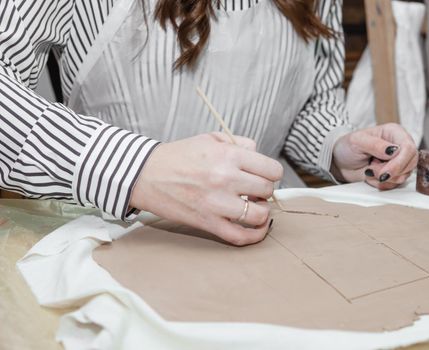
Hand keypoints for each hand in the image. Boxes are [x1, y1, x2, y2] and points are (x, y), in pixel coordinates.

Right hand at [130, 132, 282, 245]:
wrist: (146, 174)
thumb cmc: (177, 156)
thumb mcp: (210, 138)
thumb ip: (239, 143)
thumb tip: (258, 154)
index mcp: (229, 155)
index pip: (272, 169)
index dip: (272, 173)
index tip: (265, 176)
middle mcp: (226, 178)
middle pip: (267, 191)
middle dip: (264, 191)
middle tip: (255, 191)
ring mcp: (217, 203)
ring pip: (259, 215)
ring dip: (261, 212)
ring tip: (253, 207)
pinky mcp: (207, 223)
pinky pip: (240, 237)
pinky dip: (255, 236)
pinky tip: (258, 229)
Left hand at [331, 123, 417, 189]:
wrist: (340, 161)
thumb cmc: (347, 146)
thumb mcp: (357, 141)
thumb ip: (375, 145)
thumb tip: (393, 150)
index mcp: (394, 133)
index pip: (408, 148)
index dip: (399, 163)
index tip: (385, 172)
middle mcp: (400, 147)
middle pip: (410, 164)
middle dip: (389, 172)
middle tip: (371, 170)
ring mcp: (398, 162)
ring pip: (403, 176)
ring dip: (383, 178)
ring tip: (369, 170)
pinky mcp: (393, 175)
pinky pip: (394, 185)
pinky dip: (380, 184)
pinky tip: (370, 176)